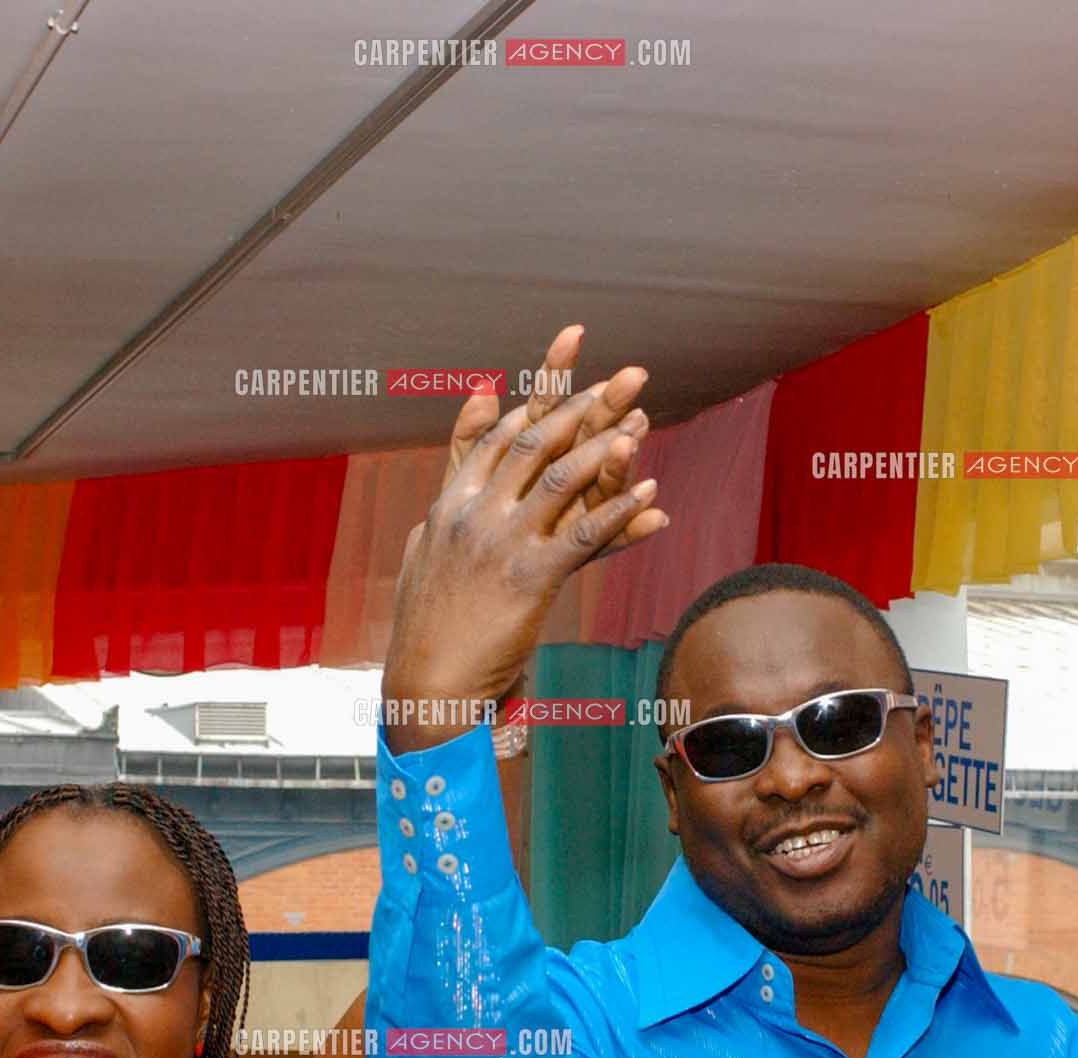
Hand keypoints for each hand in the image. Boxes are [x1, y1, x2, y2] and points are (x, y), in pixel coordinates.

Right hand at [382, 330, 666, 750]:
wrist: (427, 681)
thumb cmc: (428, 619)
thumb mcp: (426, 543)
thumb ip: (450, 488)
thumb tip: (464, 445)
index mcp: (450, 502)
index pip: (501, 433)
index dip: (541, 392)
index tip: (574, 356)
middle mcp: (474, 513)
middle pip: (536, 442)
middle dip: (586, 404)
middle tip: (629, 375)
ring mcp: (501, 543)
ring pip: (561, 480)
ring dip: (608, 447)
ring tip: (643, 419)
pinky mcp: (530, 579)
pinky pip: (584, 537)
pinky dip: (619, 513)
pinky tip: (651, 495)